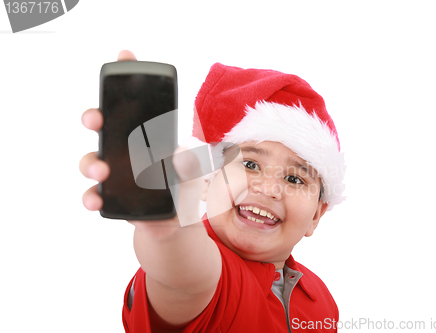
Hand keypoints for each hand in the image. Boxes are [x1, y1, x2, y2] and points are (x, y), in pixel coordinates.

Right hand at [79, 50, 205, 232]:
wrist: (176, 221)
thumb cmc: (182, 188)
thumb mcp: (193, 172)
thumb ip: (191, 163)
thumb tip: (180, 156)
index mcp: (146, 136)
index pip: (134, 104)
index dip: (128, 79)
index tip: (125, 55)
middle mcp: (125, 149)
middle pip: (103, 126)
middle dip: (94, 117)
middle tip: (95, 119)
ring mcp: (114, 172)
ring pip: (92, 160)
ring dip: (91, 162)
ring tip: (101, 171)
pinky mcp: (110, 197)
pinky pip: (94, 194)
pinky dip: (92, 196)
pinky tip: (97, 200)